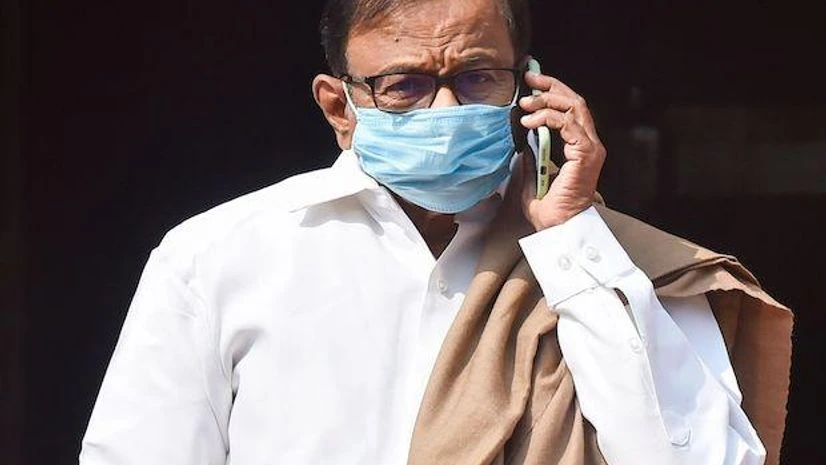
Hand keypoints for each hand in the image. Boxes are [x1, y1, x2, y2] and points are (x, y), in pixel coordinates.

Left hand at [517, 71, 605, 230]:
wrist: (560, 230)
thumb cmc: (550, 212)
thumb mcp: (532, 177)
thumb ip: (530, 157)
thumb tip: (521, 139)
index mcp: (580, 147)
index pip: (571, 109)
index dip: (553, 92)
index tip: (532, 85)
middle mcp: (589, 144)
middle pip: (575, 101)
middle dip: (551, 86)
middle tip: (530, 79)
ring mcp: (590, 148)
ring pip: (573, 107)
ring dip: (547, 100)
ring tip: (525, 104)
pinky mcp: (586, 154)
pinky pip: (566, 124)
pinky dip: (546, 117)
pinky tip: (529, 121)